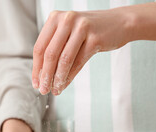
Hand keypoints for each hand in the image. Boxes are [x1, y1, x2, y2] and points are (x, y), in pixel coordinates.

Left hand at [32, 2, 155, 95]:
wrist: (120, 23)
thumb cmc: (90, 31)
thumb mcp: (69, 33)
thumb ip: (55, 47)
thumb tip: (41, 75)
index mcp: (55, 17)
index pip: (40, 47)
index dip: (36, 68)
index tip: (36, 83)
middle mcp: (66, 19)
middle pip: (49, 54)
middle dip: (45, 75)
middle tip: (43, 90)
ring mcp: (81, 28)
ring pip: (64, 59)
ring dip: (57, 78)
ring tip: (55, 90)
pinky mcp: (95, 38)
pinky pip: (78, 62)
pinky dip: (70, 76)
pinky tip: (65, 85)